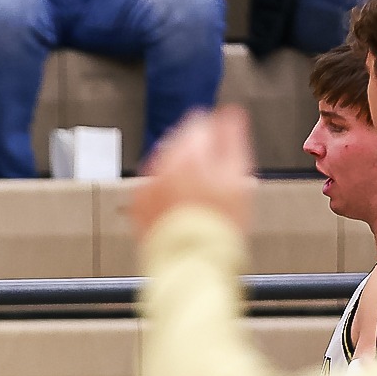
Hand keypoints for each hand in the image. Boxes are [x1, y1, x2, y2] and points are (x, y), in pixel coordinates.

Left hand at [131, 107, 257, 243]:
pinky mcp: (139, 205)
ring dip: (180, 173)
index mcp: (186, 153)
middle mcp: (161, 164)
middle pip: (179, 144)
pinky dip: (165, 192)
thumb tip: (231, 114)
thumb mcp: (237, 177)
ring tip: (199, 195)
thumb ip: (232, 139)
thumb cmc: (218, 224)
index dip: (215, 133)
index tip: (223, 144)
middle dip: (197, 154)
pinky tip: (182, 206)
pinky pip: (152, 189)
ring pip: (164, 166)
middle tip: (214, 176)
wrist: (193, 261)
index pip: (198, 123)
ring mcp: (147, 185)